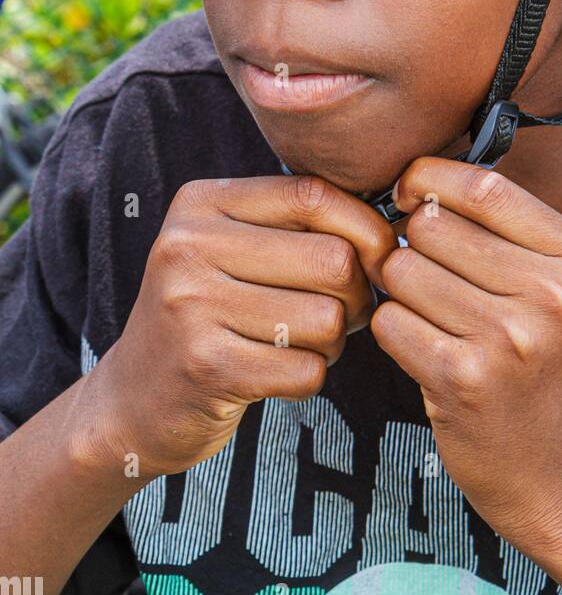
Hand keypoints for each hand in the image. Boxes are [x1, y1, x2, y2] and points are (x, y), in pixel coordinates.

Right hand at [85, 174, 393, 478]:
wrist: (132, 400)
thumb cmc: (208, 314)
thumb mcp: (232, 247)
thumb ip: (297, 223)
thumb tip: (395, 226)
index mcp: (202, 202)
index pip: (313, 194)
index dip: (366, 227)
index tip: (380, 257)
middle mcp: (189, 245)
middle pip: (333, 259)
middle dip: (356, 294)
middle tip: (340, 313)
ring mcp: (192, 305)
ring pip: (327, 318)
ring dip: (333, 341)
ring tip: (302, 343)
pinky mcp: (205, 366)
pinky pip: (306, 369)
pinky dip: (309, 376)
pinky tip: (280, 373)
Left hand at [369, 158, 561, 570]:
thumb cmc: (551, 371)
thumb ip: (509, 232)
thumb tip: (421, 178)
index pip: (486, 187)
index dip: (432, 178)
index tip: (410, 190)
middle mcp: (554, 295)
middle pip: (434, 226)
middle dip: (413, 244)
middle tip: (428, 277)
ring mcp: (510, 339)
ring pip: (404, 270)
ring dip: (400, 291)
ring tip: (430, 318)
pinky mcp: (464, 379)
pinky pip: (391, 321)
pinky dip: (394, 331)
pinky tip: (423, 350)